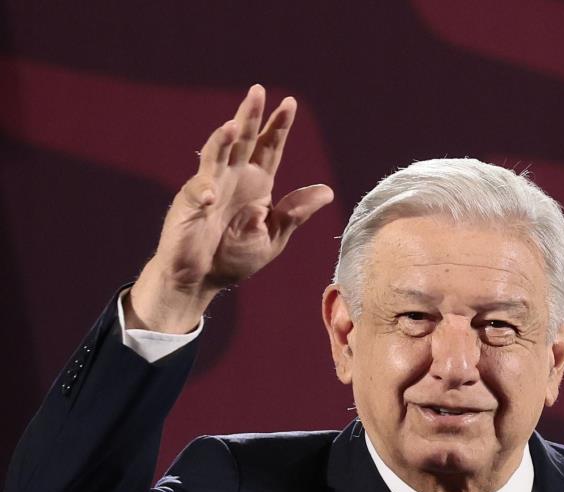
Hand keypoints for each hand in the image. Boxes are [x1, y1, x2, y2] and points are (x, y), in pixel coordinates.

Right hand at [126, 84, 333, 331]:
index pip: (269, 148)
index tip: (290, 103)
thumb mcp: (274, 237)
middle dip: (250, 116)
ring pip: (216, 156)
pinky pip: (197, 195)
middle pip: (243, 141)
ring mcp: (209, 189)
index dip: (278, 126)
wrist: (202, 281)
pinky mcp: (189, 207)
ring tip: (234, 126)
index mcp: (257, 184)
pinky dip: (204, 193)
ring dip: (223, 141)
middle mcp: (232, 179)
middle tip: (258, 91)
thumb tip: (327, 191)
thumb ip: (295, 213)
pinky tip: (212, 197)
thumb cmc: (234, 257)